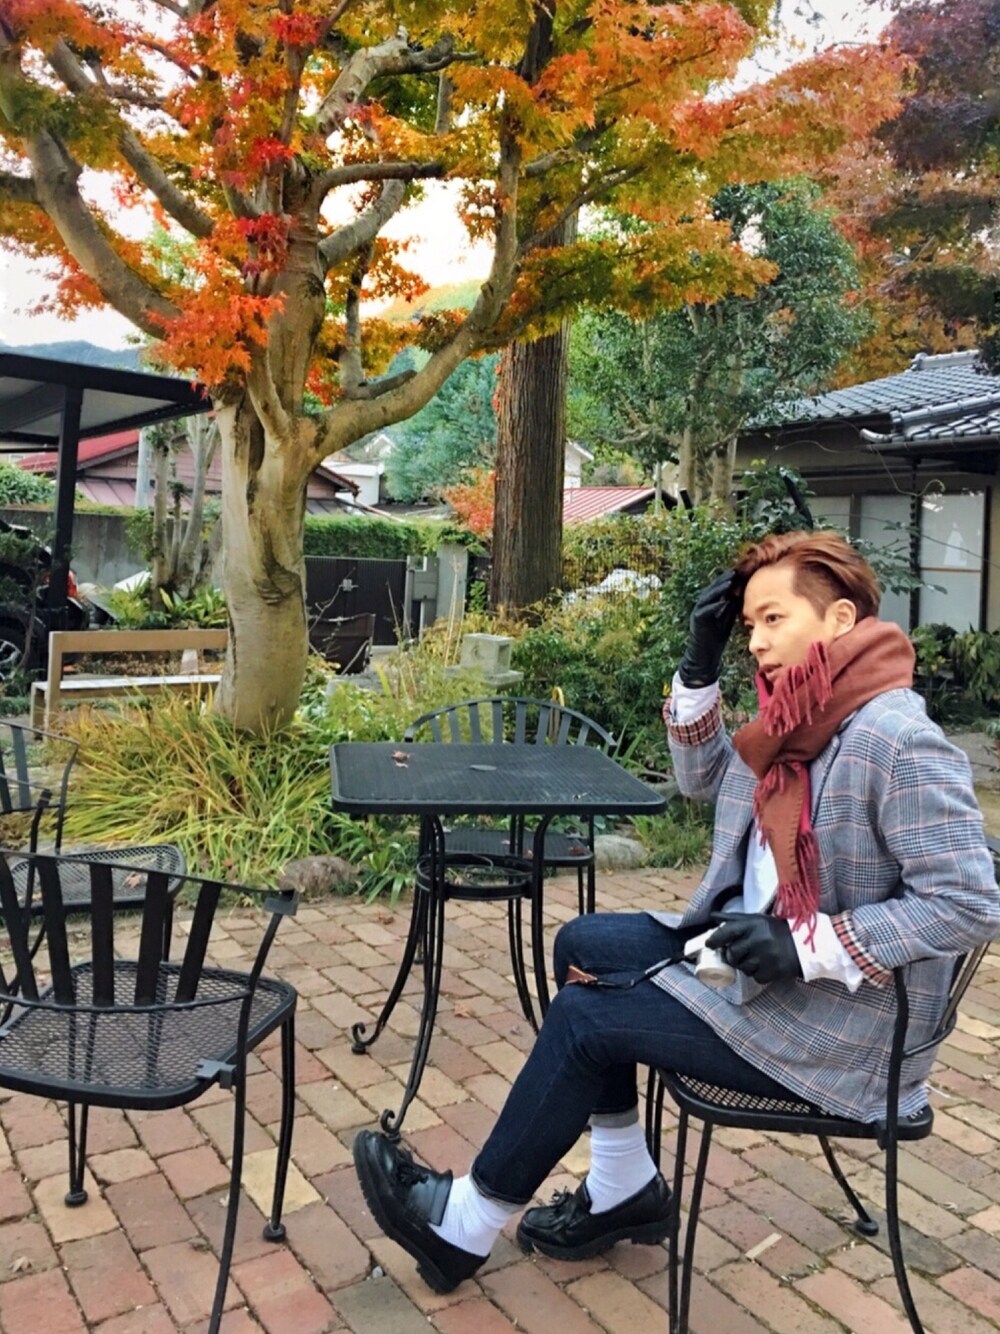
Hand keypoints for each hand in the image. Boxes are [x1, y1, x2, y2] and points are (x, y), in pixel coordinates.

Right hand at [677, 571, 740, 686]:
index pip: (718, 589)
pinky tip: (724, 601)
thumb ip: (730, 608)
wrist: (704, 655)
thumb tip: (739, 595)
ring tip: (729, 583)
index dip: (727, 581)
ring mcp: (698, 613)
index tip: (739, 573)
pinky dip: (714, 606)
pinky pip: (705, 611)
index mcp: (709, 605)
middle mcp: (702, 606)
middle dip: (722, 581)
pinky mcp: (697, 621)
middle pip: (712, 590)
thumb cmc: (716, 638)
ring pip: (707, 598)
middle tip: (734, 573)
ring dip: (718, 590)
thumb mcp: (726, 619)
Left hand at [706, 913, 802, 983]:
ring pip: (743, 967)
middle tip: (738, 954)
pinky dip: (758, 974)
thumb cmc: (776, 931)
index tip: (709, 944)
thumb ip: (734, 919)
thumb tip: (712, 916)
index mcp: (753, 924)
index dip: (715, 939)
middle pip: (733, 953)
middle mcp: (759, 939)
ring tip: (756, 958)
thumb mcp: (757, 920)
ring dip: (746, 966)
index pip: (727, 931)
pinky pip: (756, 977)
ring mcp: (766, 956)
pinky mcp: (774, 970)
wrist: (804, 944)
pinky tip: (766, 966)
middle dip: (732, 956)